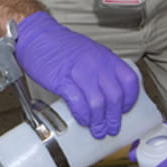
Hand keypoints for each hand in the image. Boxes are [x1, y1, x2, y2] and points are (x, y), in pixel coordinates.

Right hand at [14, 10, 139, 137]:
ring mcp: (80, 72)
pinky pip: (78, 103)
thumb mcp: (89, 52)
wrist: (36, 36)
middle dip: (114, 117)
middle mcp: (96, 64)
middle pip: (114, 97)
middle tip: (112, 128)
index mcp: (105, 57)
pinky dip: (83, 116)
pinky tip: (83, 120)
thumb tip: (107, 93)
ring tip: (97, 130)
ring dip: (99, 121)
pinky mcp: (62, 81)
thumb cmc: (59, 45)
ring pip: (98, 103)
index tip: (125, 110)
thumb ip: (101, 70)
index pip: (129, 81)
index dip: (130, 99)